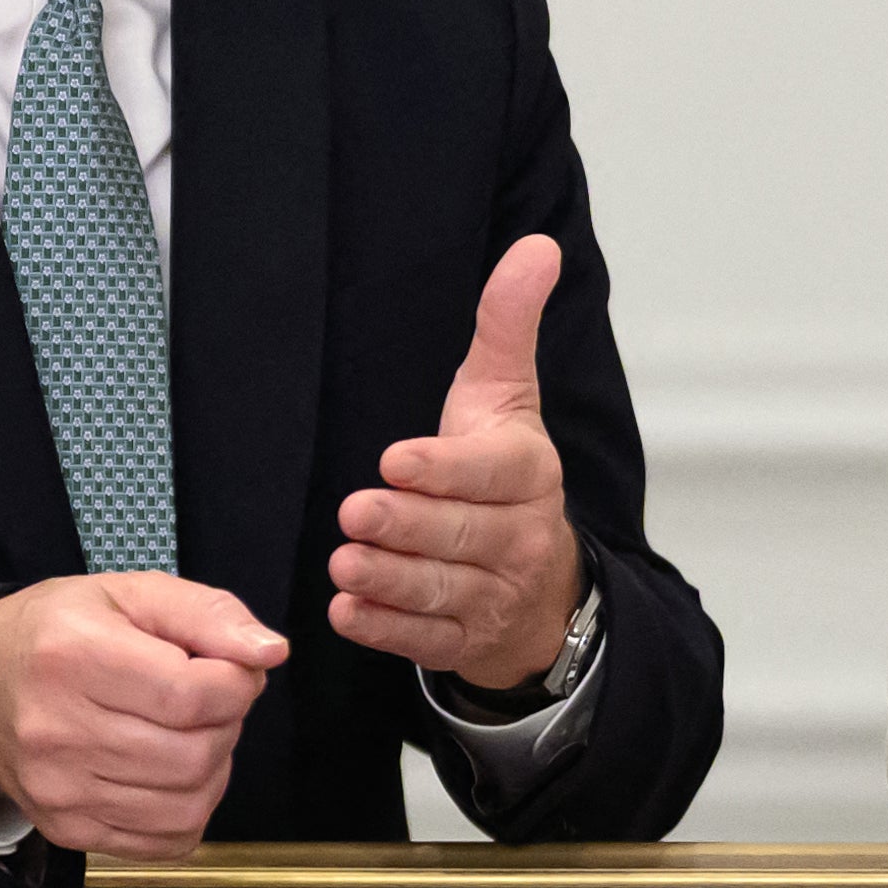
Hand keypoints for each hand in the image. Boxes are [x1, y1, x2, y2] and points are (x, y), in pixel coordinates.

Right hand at [0, 571, 286, 858]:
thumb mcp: (133, 593)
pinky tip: (170, 772)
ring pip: (187, 804)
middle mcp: (58, 728)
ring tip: (189, 733)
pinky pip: (166, 840)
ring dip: (213, 768)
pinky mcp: (67, 827)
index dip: (237, 684)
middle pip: (194, 755)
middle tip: (208, 700)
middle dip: (226, 725)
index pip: (192, 696)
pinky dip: (189, 808)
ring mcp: (59, 788)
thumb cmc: (61, 631)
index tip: (231, 669)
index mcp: (73, 655)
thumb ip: (209, 613)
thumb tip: (268, 651)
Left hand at [329, 235, 580, 690]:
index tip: (395, 460)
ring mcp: (496, 595)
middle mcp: (521, 537)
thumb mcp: (506, 397)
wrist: (543, 584)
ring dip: (390, 580)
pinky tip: (349, 612)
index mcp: (528, 472)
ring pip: (441, 590)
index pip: (489, 472)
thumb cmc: (504, 474)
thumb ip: (508, 323)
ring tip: (344, 563)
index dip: (444, 470)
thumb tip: (536, 245)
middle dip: (406, 526)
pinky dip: (386, 629)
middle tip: (355, 514)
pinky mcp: (468, 641)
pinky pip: (426, 641)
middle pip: (460, 535)